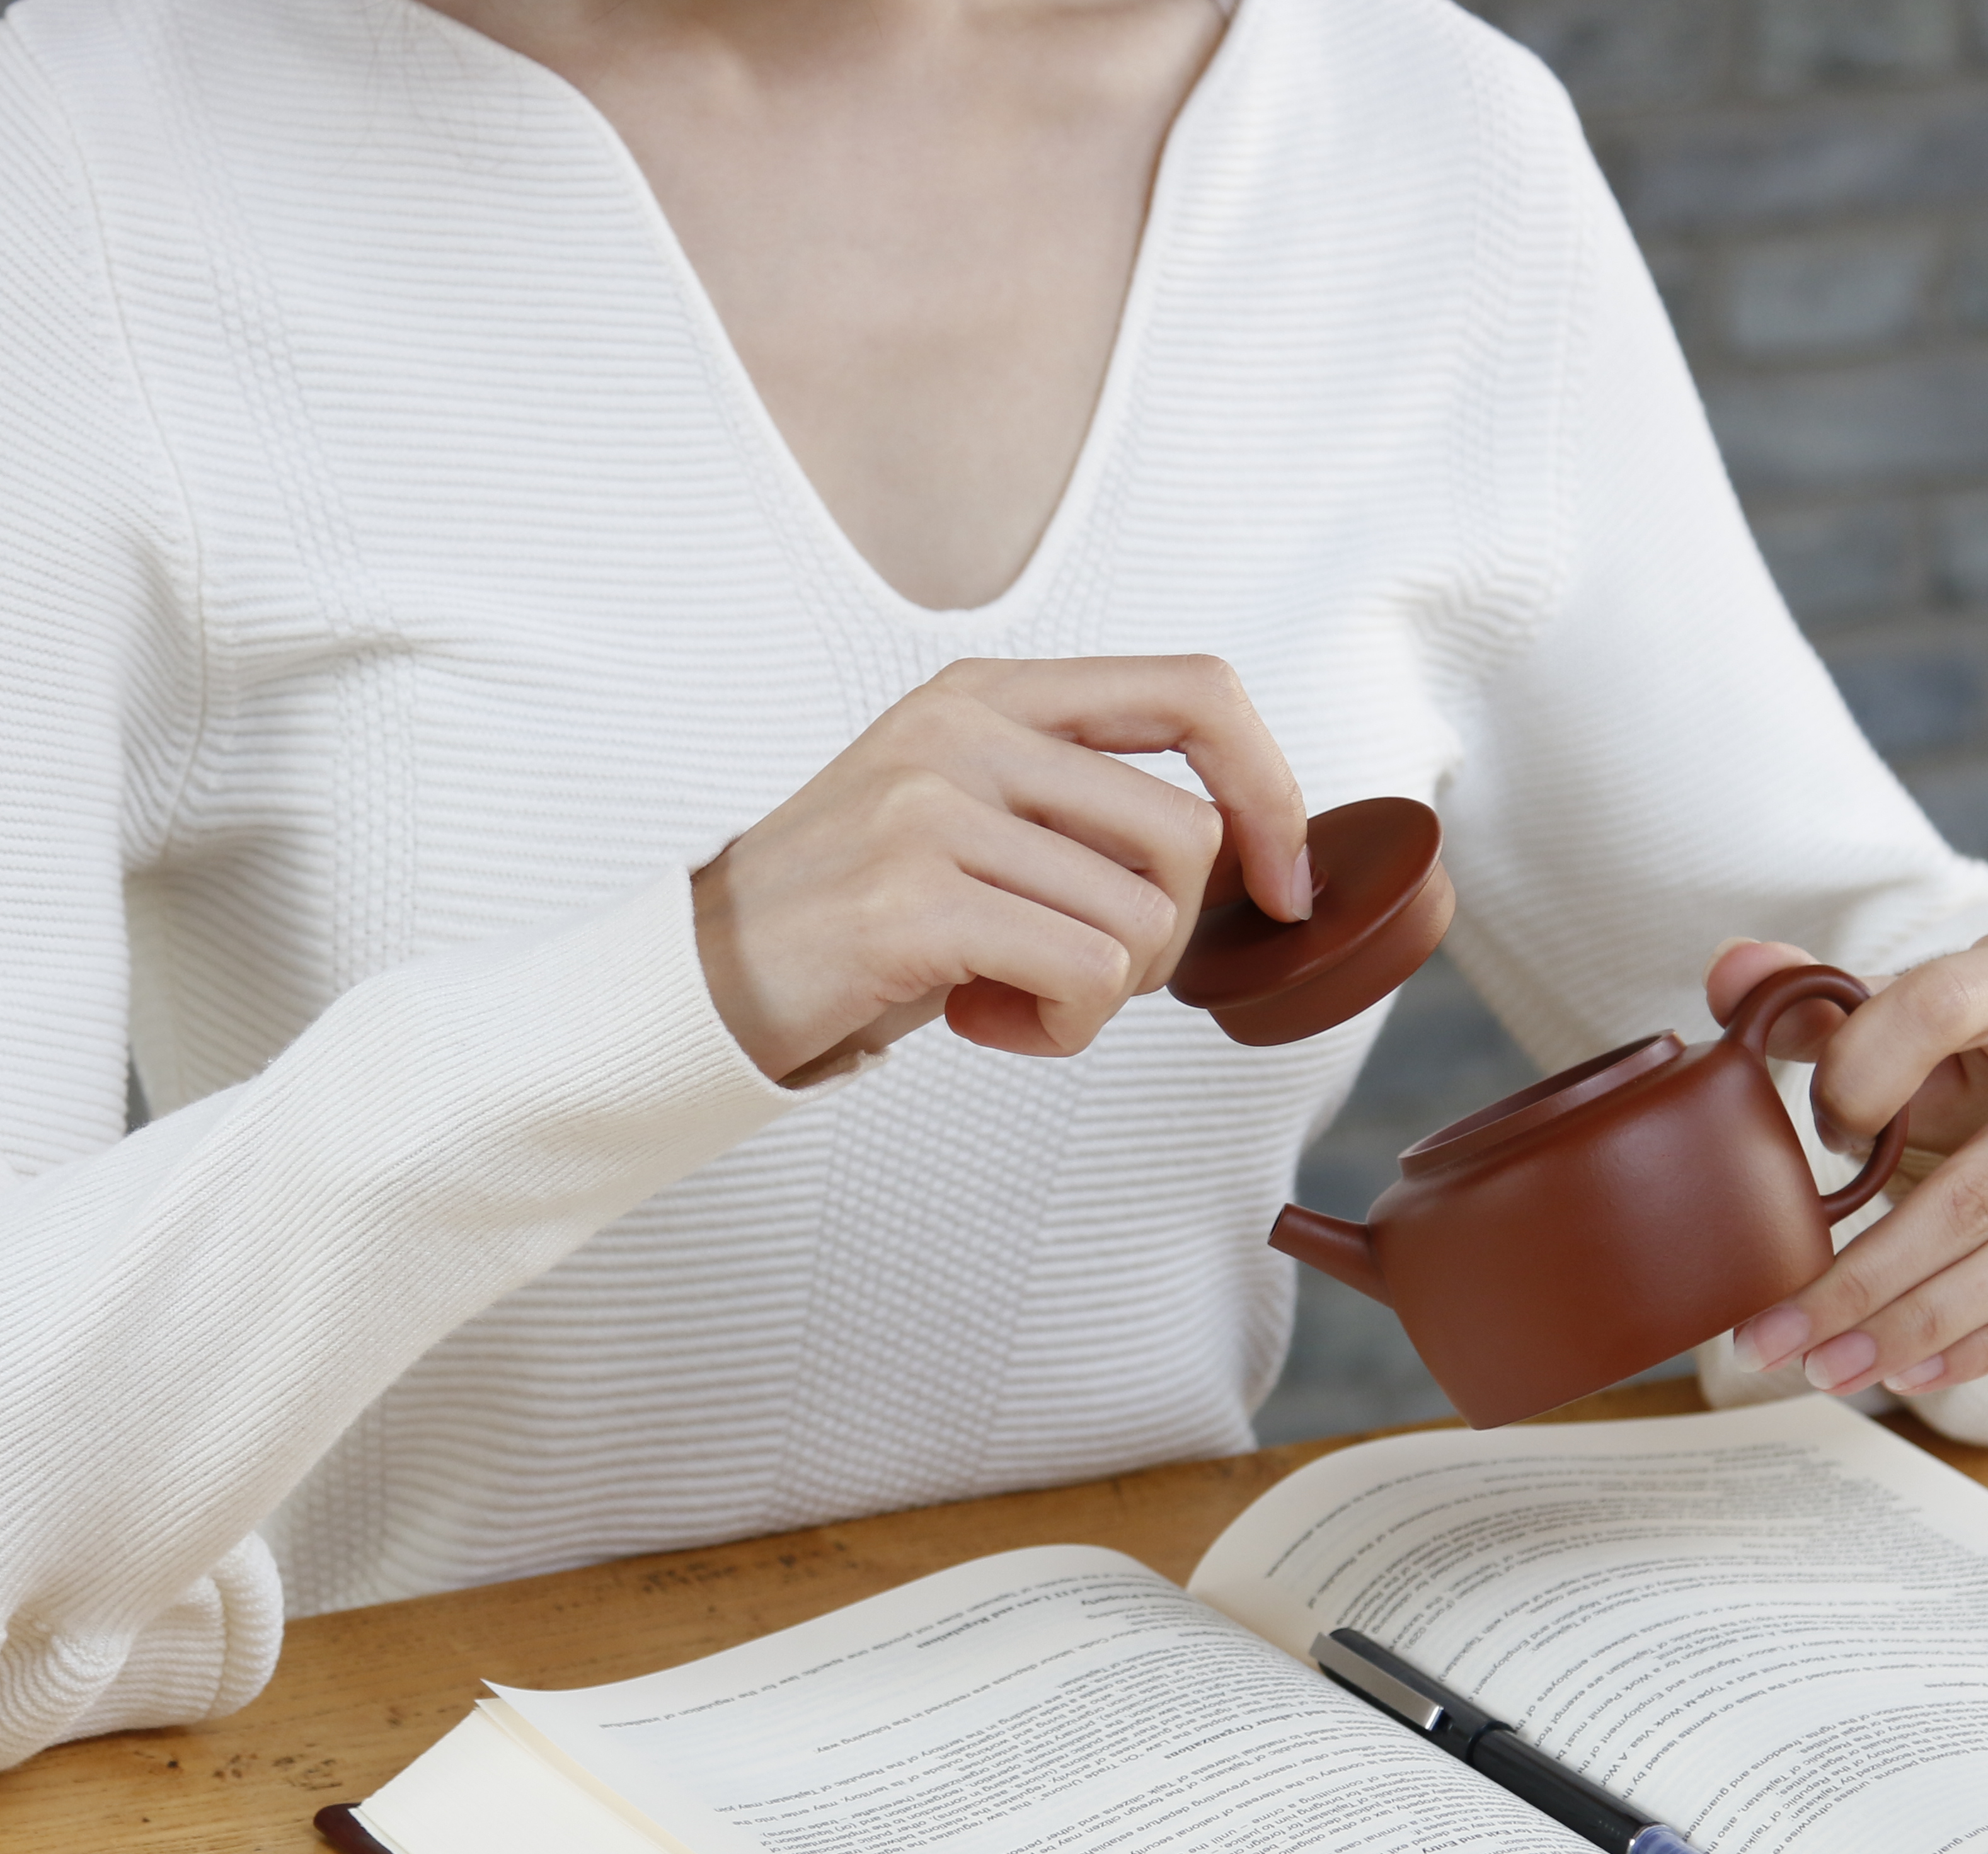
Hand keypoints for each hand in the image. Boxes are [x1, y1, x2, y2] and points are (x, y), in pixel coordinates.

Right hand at [692, 656, 1309, 1081]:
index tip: (1283, 881)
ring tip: (1012, 996)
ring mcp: (932, 808)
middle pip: (1185, 833)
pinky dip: (1060, 1029)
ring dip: (1101, 996)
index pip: (1197, 691)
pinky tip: (987, 1023)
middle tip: (1080, 970)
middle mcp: (964, 728)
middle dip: (1169, 936)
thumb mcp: (969, 817)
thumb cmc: (858, 917)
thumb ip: (1077, 805)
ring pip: (1142, 919)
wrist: (704, 977)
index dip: (1271, 787)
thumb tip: (1245, 851)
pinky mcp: (912, 900)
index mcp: (992, 693)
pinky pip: (1084, 974)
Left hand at [1712, 929, 1987, 1400]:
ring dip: (1918, 1328)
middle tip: (1775, 1335)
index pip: (1940, 1006)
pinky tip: (1907, 1371)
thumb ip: (1816, 1000)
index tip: (1814, 1135)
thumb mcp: (1906, 1018)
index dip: (1860, 1072)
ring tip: (1827, 1369)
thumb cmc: (1982, 1056)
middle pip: (1982, 1184)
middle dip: (1865, 1277)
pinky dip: (1984, 1345)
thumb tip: (1730, 971)